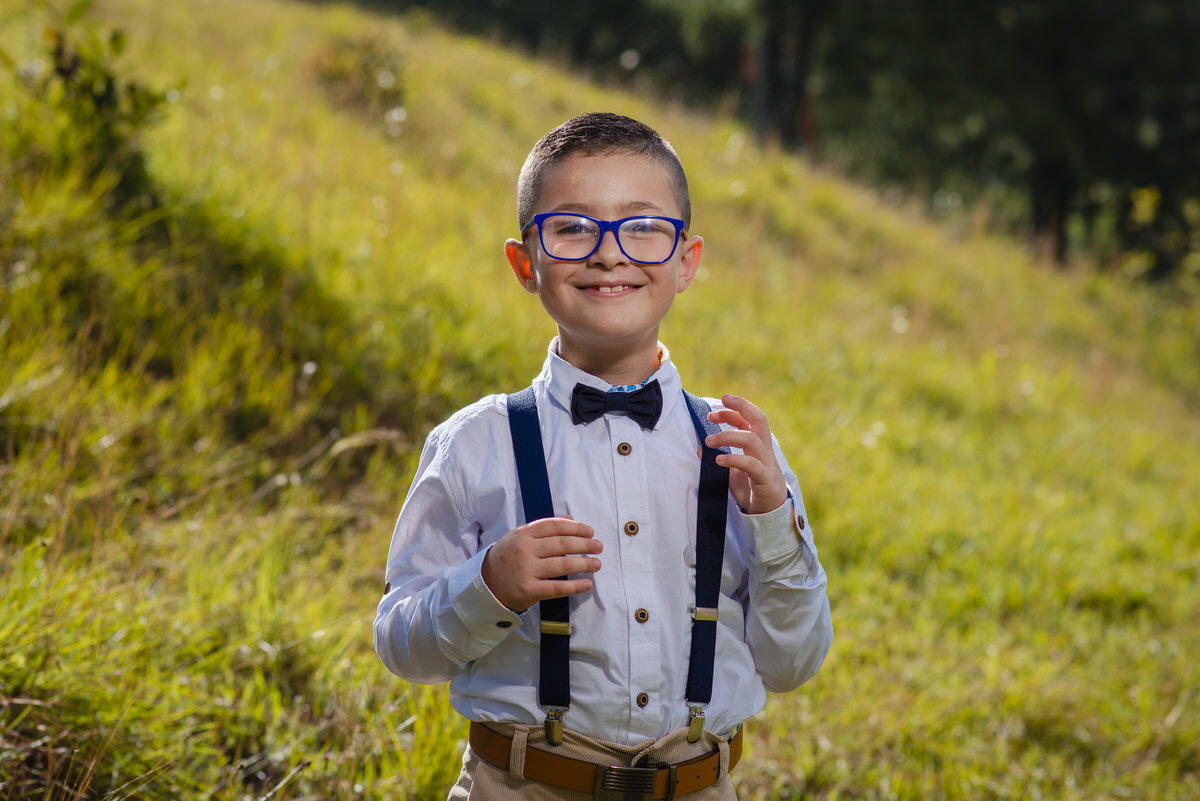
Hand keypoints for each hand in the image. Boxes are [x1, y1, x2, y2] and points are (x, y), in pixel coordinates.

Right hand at [481, 516, 601, 611]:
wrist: (486, 584)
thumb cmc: (507, 558)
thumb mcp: (520, 537)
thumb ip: (545, 528)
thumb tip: (571, 518)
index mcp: (523, 534)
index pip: (554, 526)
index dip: (575, 528)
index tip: (590, 531)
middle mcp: (525, 550)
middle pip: (561, 544)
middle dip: (584, 545)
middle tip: (598, 546)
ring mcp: (526, 570)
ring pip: (562, 565)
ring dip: (584, 564)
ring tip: (597, 563)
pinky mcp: (528, 590)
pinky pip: (557, 588)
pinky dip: (574, 586)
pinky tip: (587, 584)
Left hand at [705, 394, 788, 515]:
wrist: (769, 513)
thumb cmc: (752, 488)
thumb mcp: (733, 471)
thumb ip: (721, 457)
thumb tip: (699, 448)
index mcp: (760, 445)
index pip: (750, 419)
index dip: (735, 410)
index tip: (715, 409)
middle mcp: (765, 450)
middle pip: (759, 420)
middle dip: (740, 408)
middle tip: (715, 411)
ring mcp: (767, 464)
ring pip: (752, 439)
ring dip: (727, 436)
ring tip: (709, 441)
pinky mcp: (766, 479)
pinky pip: (751, 464)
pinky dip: (734, 459)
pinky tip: (719, 460)